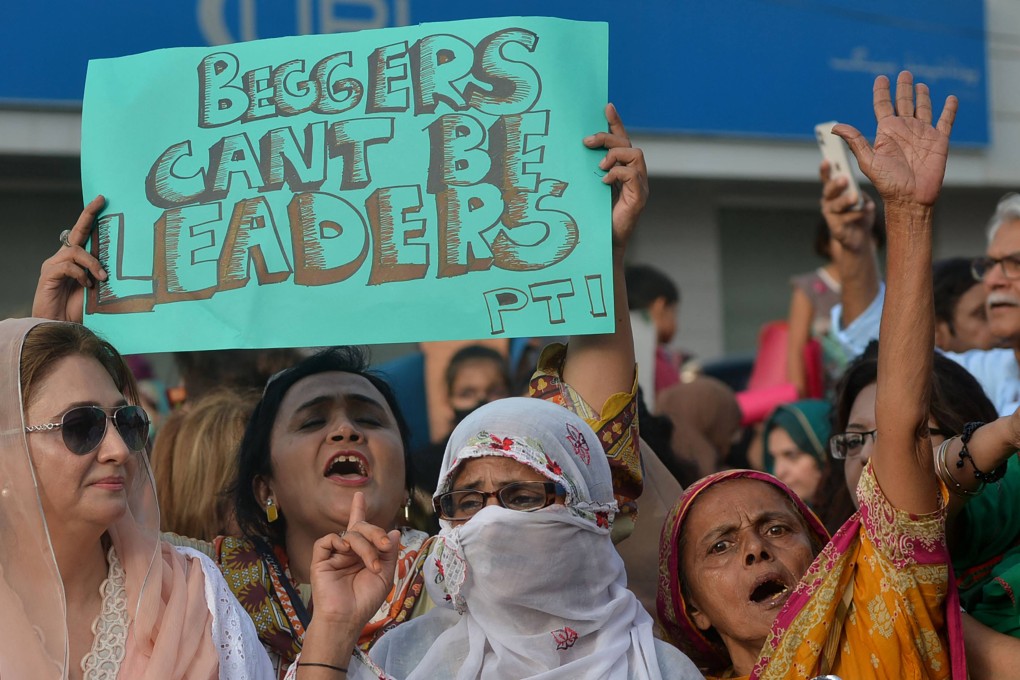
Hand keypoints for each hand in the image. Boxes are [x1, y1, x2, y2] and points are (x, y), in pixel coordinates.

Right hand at [32, 195, 107, 321]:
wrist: (60, 325)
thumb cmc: (79, 309)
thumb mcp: (98, 289)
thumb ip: (103, 275)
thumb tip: (122, 265)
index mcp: (76, 260)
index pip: (83, 233)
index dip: (91, 216)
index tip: (102, 199)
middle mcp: (63, 258)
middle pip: (76, 232)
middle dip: (89, 215)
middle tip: (102, 201)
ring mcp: (54, 265)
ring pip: (75, 251)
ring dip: (92, 262)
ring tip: (101, 278)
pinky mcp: (48, 274)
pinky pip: (67, 266)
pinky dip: (80, 274)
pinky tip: (87, 285)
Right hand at [308, 492, 400, 632]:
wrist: (347, 618)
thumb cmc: (365, 600)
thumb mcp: (385, 575)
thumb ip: (389, 553)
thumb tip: (394, 532)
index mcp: (361, 554)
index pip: (361, 529)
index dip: (358, 511)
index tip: (359, 495)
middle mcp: (347, 552)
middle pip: (360, 528)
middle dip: (375, 532)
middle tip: (385, 545)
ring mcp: (334, 555)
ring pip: (350, 534)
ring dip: (365, 546)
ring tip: (372, 565)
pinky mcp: (320, 560)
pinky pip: (327, 540)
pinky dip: (339, 541)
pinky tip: (346, 551)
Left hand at [584, 103, 647, 250]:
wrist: (603, 245)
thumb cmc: (594, 219)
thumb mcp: (588, 190)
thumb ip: (588, 173)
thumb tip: (575, 153)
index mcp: (622, 172)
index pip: (622, 141)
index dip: (616, 123)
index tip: (606, 106)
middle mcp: (634, 176)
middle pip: (627, 144)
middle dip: (607, 138)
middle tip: (586, 142)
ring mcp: (639, 187)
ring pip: (635, 154)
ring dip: (615, 155)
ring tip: (599, 166)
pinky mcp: (639, 198)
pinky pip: (633, 175)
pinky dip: (617, 173)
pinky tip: (603, 181)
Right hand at [819, 160, 876, 253]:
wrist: (859, 237)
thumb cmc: (859, 212)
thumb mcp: (860, 198)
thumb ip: (857, 191)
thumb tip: (856, 189)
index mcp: (833, 191)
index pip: (827, 177)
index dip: (825, 169)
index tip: (827, 160)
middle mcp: (828, 201)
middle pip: (829, 190)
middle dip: (836, 184)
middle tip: (844, 178)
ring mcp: (831, 215)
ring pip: (836, 205)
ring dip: (845, 200)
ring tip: (854, 197)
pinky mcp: (836, 228)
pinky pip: (846, 219)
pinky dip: (859, 213)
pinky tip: (868, 208)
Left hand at [833, 71, 956, 207]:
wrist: (910, 198)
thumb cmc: (887, 183)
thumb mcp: (868, 160)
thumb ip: (855, 141)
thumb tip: (835, 127)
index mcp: (886, 132)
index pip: (883, 106)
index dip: (882, 92)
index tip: (881, 78)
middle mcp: (904, 130)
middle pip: (903, 103)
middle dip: (903, 88)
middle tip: (904, 73)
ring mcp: (922, 134)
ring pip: (923, 108)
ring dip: (923, 96)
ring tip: (920, 84)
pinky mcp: (939, 140)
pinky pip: (946, 120)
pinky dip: (949, 109)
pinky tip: (950, 98)